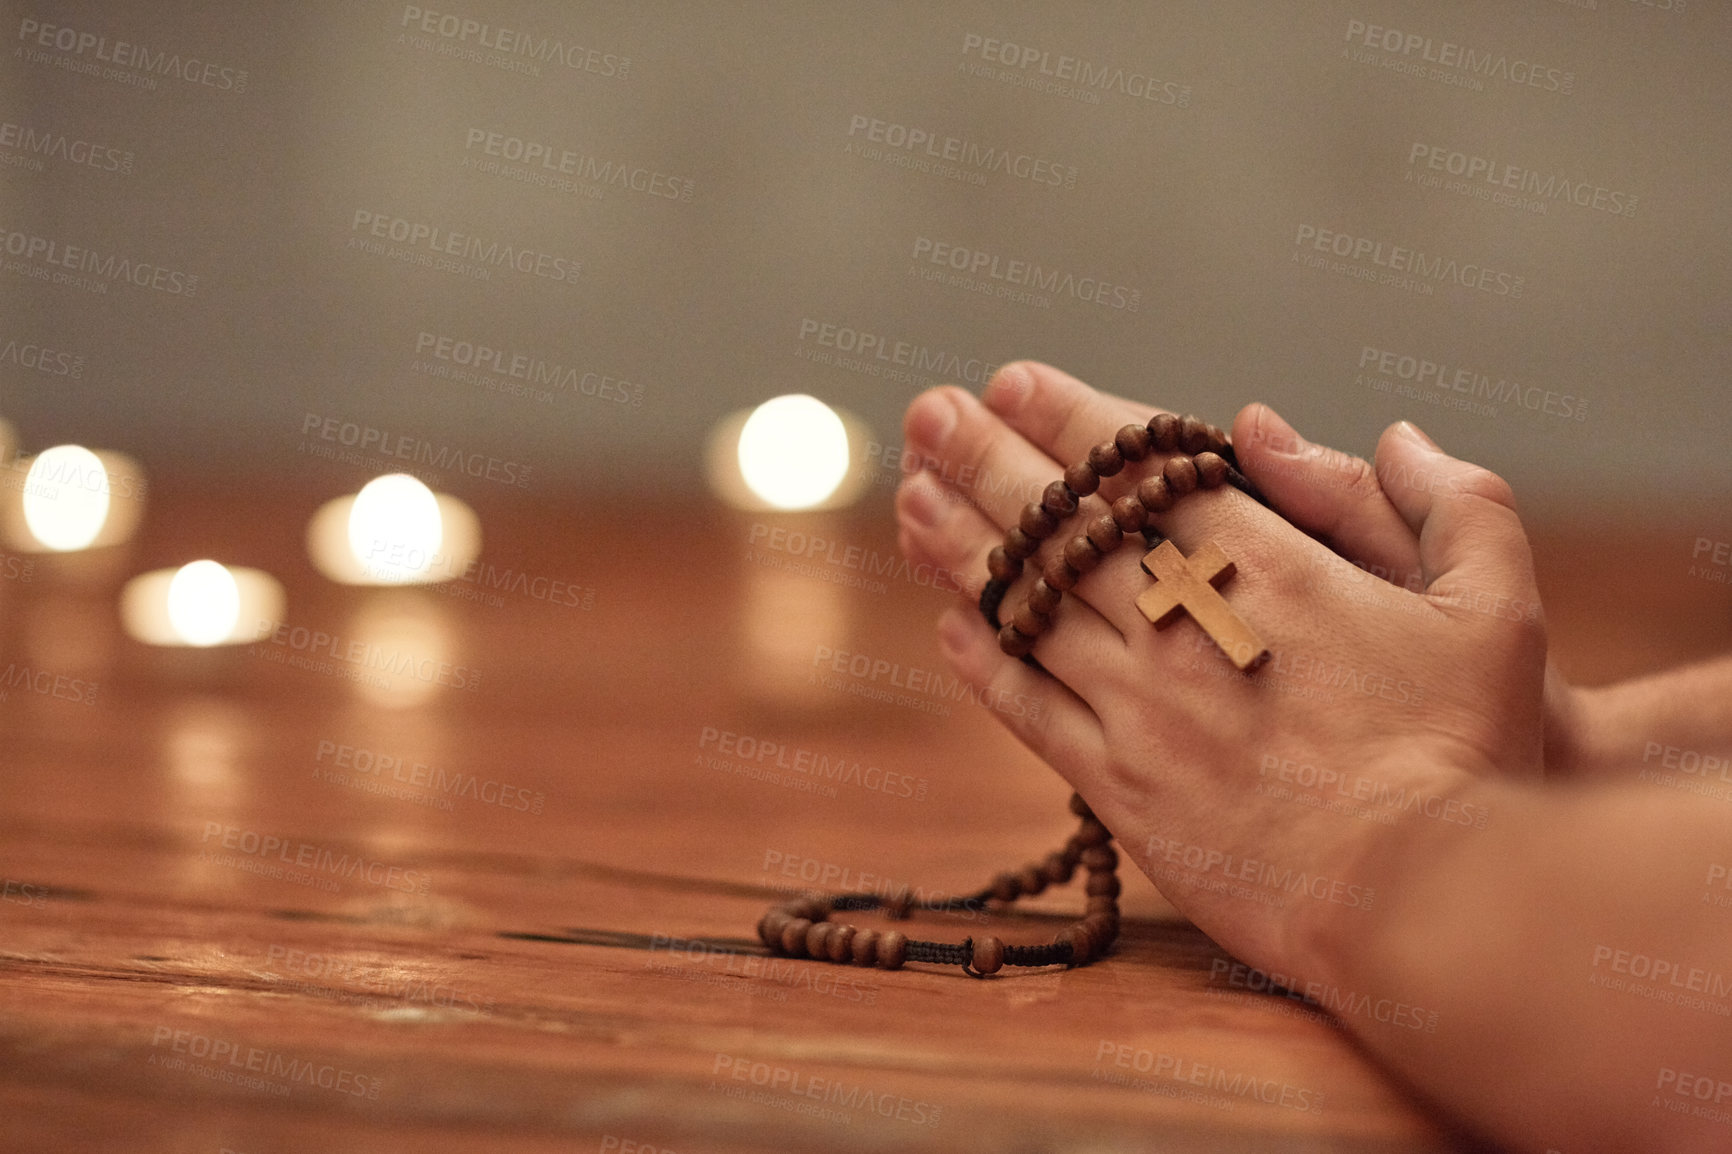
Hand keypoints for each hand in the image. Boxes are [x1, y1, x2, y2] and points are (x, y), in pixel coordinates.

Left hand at [895, 362, 1548, 971]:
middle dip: (983, 459)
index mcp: (1265, 570)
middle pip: (1058, 526)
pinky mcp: (1121, 789)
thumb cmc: (1466, 753)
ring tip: (908, 496)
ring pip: (1023, 609)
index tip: (1009, 383)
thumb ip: (1455, 505)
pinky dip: (984, 663)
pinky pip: (1030, 711)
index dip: (1068, 419)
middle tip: (926, 413)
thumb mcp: (1498, 611)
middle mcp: (1179, 627)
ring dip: (960, 547)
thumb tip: (1395, 432)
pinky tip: (949, 627)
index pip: (1139, 471)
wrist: (1419, 901)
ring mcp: (1139, 709)